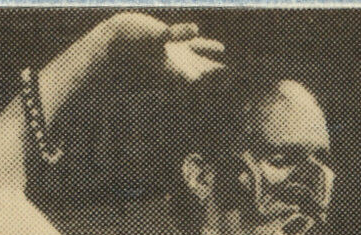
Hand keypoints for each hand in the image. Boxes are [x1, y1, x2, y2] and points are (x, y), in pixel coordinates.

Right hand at [105, 14, 224, 80]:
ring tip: (234, 68)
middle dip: (222, 77)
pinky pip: (195, 48)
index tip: (234, 77)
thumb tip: (196, 28)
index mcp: (177, 69)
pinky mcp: (172, 45)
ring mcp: (176, 56)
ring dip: (217, 64)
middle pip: (206, 74)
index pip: (203, 78)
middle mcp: (178, 65)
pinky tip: (219, 48)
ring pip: (203, 62)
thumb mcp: (156, 34)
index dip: (219, 79)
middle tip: (243, 79)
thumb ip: (175, 34)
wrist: (117, 37)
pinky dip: (208, 49)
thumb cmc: (134, 38)